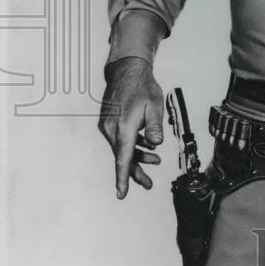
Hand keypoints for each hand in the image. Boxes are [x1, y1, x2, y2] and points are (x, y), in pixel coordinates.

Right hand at [98, 56, 163, 198]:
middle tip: (149, 184)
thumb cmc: (141, 87)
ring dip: (138, 157)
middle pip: (123, 158)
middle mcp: (112, 130)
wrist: (126, 71)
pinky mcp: (109, 124)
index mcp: (123, 128)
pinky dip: (133, 146)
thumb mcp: (154, 106)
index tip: (121, 193)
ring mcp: (108, 127)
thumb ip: (154, 126)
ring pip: (123, 149)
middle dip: (136, 173)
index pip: (123, 159)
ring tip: (155, 161)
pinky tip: (147, 146)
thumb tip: (155, 143)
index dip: (123, 178)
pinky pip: (121, 140)